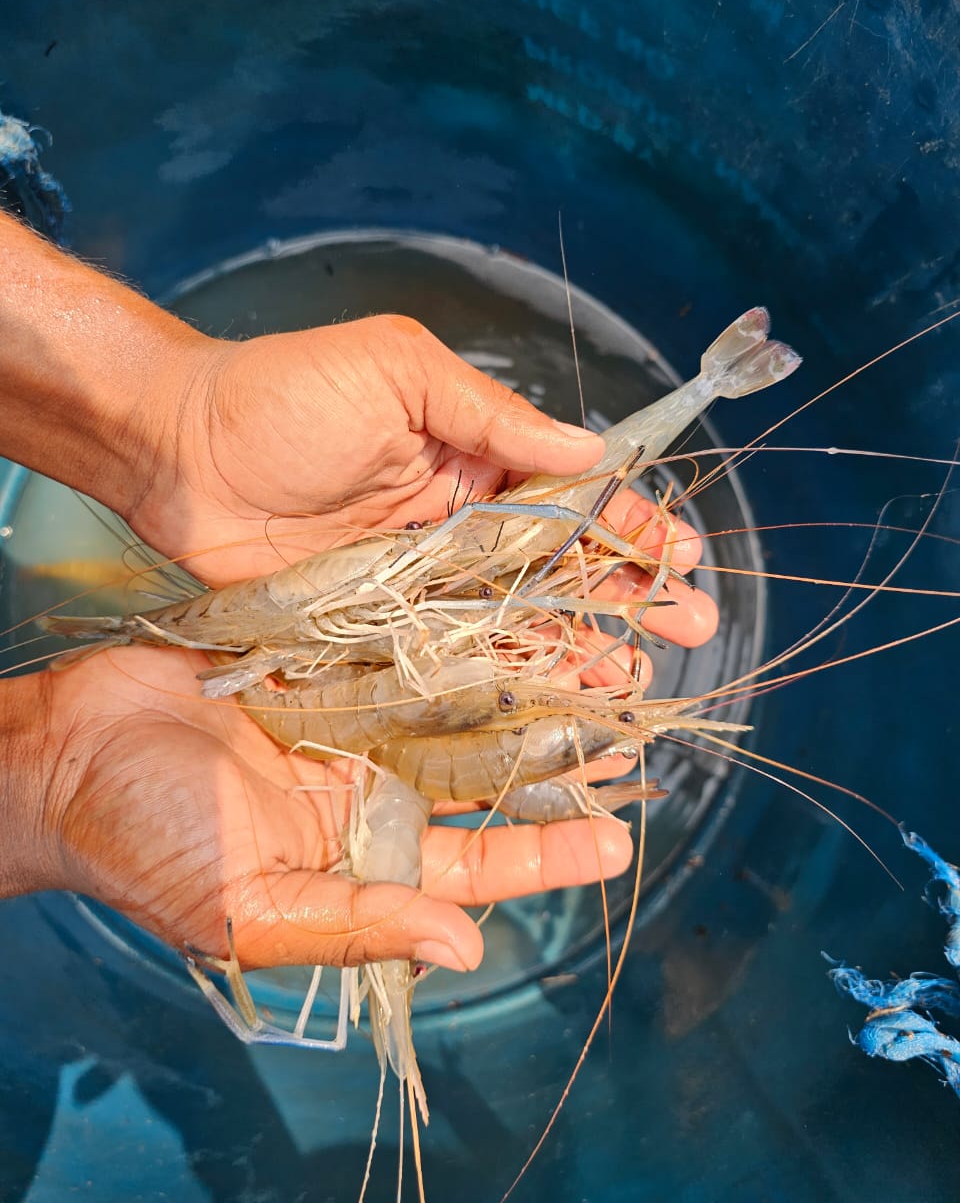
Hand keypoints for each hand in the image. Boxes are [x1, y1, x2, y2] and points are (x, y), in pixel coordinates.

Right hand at [13, 646, 638, 973]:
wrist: (63, 750)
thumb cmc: (143, 843)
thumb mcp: (248, 907)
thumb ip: (356, 925)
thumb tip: (461, 949)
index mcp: (359, 854)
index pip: (475, 862)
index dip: (545, 854)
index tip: (618, 837)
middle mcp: (367, 785)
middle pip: (482, 778)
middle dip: (555, 765)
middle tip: (633, 741)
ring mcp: (347, 718)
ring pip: (457, 707)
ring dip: (522, 693)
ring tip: (596, 671)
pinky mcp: (322, 659)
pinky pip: (403, 648)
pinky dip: (456, 637)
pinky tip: (510, 618)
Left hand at [129, 311, 716, 647]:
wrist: (177, 451)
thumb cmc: (282, 393)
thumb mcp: (396, 371)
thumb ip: (489, 414)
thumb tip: (586, 452)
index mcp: (471, 457)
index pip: (571, 496)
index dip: (631, 525)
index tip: (683, 556)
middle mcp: (458, 525)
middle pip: (561, 568)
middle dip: (629, 595)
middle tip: (688, 628)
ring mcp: (421, 584)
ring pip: (518, 622)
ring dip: (581, 647)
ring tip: (633, 675)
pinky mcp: (378, 629)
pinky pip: (451, 658)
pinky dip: (503, 680)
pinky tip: (550, 701)